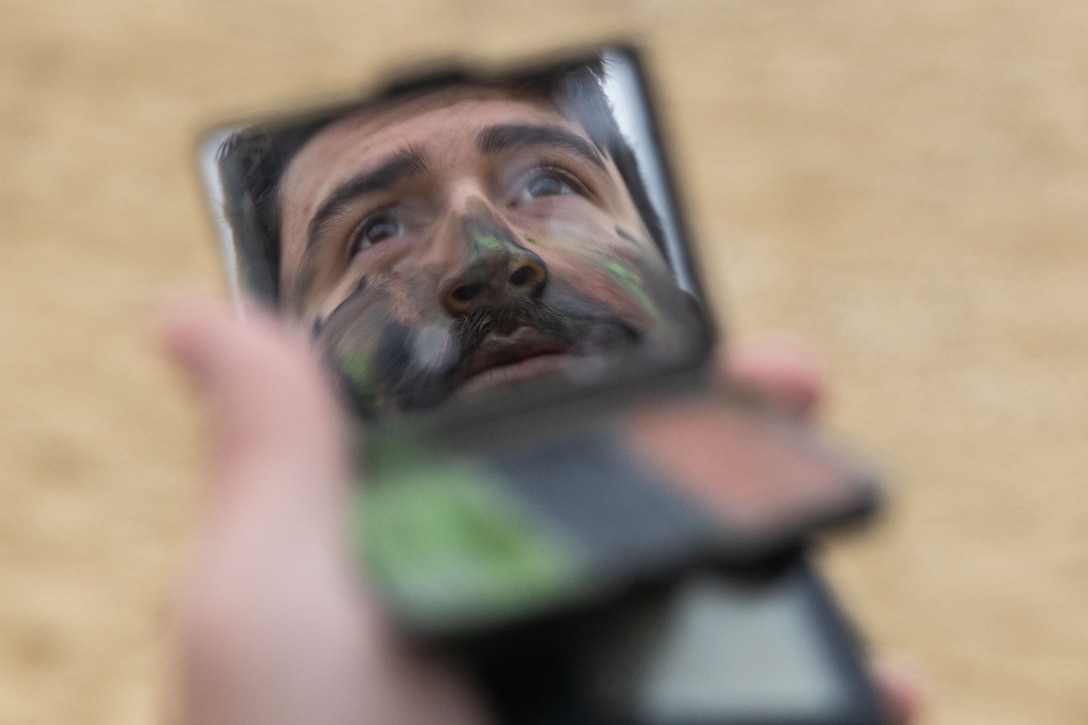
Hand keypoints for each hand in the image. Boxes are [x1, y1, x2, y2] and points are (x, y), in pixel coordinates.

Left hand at [159, 299, 920, 724]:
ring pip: (718, 591)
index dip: (592, 361)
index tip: (663, 312)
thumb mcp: (265, 603)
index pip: (516, 428)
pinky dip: (838, 686)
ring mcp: (600, 691)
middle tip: (792, 386)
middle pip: (638, 492)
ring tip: (833, 492)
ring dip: (792, 541)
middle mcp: (517, 613)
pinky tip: (885, 679)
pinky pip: (777, 701)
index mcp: (429, 555)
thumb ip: (266, 455)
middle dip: (723, 430)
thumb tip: (188, 311)